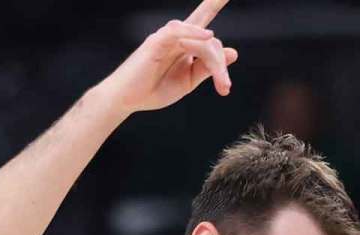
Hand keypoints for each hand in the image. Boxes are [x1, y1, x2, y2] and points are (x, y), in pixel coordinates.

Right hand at [99, 0, 238, 114]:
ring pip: (200, 39)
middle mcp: (178, 37)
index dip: (215, 2)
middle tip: (224, 87)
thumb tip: (233, 51)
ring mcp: (166, 38)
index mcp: (186, 44)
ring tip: (220, 83)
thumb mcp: (188, 81)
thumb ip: (207, 67)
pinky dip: (193, 32)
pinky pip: (177, 32)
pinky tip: (207, 36)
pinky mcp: (155, 43)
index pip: (203, 17)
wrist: (126, 100)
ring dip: (214, 61)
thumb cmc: (153, 89)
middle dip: (220, 65)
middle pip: (210, 40)